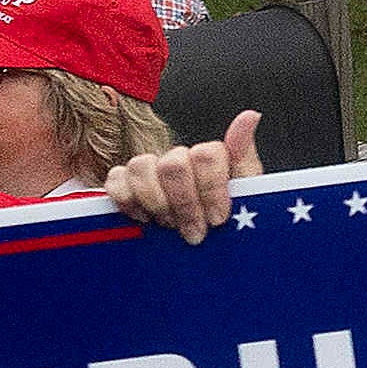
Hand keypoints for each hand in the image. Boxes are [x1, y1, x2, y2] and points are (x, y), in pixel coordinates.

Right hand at [107, 110, 269, 239]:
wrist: (204, 251)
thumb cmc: (224, 224)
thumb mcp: (245, 195)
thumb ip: (244, 156)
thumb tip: (250, 115)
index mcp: (207, 159)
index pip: (205, 154)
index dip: (211, 188)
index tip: (218, 218)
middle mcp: (176, 159)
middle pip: (173, 164)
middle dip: (184, 204)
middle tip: (194, 231)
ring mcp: (147, 169)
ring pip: (141, 167)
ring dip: (157, 203)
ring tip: (170, 226)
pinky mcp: (122, 183)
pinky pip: (115, 180)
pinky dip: (128, 201)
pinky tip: (145, 219)